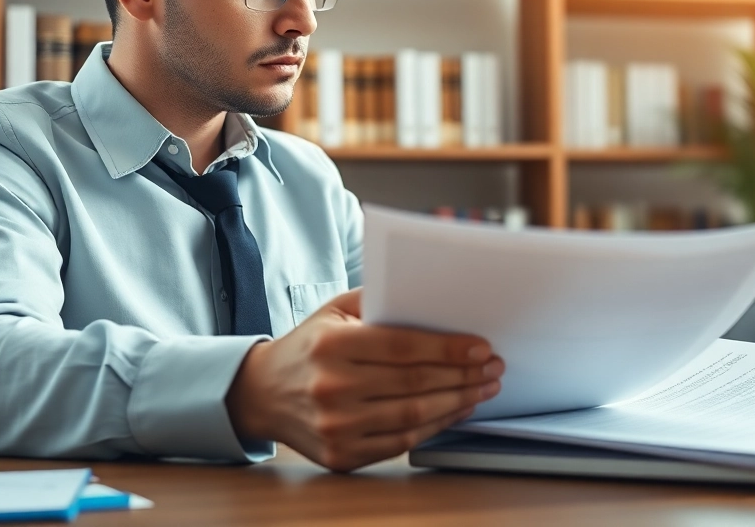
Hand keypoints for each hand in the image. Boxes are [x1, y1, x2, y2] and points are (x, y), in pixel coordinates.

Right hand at [225, 287, 502, 471]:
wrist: (261, 394)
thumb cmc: (309, 346)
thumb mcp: (334, 311)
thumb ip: (379, 300)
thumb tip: (437, 300)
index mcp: (331, 346)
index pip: (402, 347)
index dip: (447, 349)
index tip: (480, 348)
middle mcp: (331, 388)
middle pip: (414, 383)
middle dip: (462, 376)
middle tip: (492, 367)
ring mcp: (336, 426)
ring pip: (413, 415)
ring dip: (457, 402)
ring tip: (483, 388)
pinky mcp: (341, 454)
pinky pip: (401, 442)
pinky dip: (435, 426)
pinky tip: (456, 410)